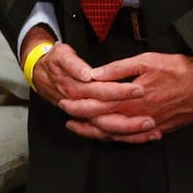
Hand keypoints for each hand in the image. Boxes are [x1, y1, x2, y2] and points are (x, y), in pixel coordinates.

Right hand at [20, 31, 151, 140]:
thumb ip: (75, 65)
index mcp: (76, 89)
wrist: (40, 74)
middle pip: (106, 118)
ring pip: (108, 130)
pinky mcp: (89, 121)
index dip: (120, 92)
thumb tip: (88, 75)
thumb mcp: (62, 55)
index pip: (101, 92)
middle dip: (129, 120)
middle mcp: (80, 105)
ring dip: (130, 132)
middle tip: (150, 117)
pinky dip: (126, 136)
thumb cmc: (55, 62)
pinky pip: (107, 134)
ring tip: (152, 129)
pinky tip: (145, 136)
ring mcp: (84, 116)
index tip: (139, 90)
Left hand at [62, 52, 192, 142]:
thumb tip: (94, 75)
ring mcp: (149, 126)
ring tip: (82, 130)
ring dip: (97, 133)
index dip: (80, 106)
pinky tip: (112, 136)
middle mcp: (137, 117)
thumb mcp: (146, 61)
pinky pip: (134, 139)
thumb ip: (118, 70)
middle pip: (103, 124)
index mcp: (130, 100)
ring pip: (118, 135)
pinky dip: (120, 139)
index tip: (66, 103)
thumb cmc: (177, 69)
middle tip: (68, 119)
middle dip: (83, 122)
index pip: (97, 107)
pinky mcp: (160, 129)